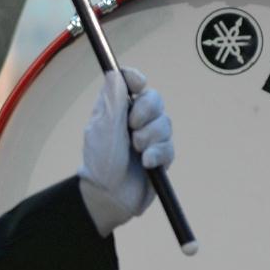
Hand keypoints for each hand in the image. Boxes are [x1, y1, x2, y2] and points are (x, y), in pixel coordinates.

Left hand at [78, 68, 173, 235]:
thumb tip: (115, 72)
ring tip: (137, 151)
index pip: (130, 82)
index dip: (135, 79)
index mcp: (115, 108)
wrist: (110, 197)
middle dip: (146, 112)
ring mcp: (148, 136)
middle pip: (154, 99)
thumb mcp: (102, 129)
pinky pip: (169, 145)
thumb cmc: (99, 163)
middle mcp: (133, 119)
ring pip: (165, 122)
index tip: (137, 85)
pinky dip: (158, 153)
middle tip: (132, 128)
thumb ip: (112, 101)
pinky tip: (147, 163)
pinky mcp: (160, 155)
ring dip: (150, 137)